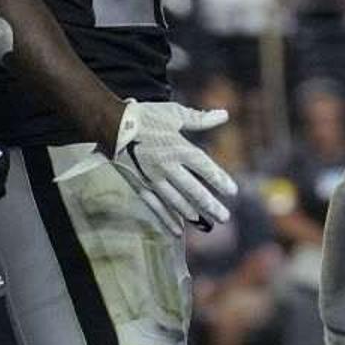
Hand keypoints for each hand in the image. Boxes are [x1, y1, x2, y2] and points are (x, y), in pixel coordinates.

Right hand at [111, 100, 237, 235]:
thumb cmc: (145, 116)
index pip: (204, 167)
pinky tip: (178, 230)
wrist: (111, 125)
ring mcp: (153, 179)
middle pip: (193, 190)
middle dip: (210, 205)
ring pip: (176, 201)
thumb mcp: (174, 113)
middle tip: (225, 217)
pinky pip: (155, 206)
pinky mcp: (140, 186)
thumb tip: (224, 115)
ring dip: (192, 214)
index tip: (232, 191)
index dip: (219, 180)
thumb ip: (200, 119)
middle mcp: (167, 167)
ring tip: (207, 223)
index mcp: (178, 148)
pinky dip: (167, 219)